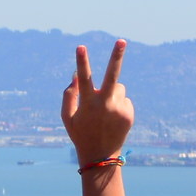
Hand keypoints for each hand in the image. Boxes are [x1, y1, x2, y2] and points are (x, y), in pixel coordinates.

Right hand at [63, 41, 132, 165]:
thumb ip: (69, 95)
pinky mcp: (129, 113)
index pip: (84, 78)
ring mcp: (119, 108)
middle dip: (117, 56)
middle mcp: (105, 104)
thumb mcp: (66, 117)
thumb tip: (76, 75)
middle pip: (113, 75)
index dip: (82, 61)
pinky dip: (118, 104)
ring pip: (118, 87)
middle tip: (122, 40)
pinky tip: (112, 118)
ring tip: (104, 110)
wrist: (100, 155)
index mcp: (87, 104)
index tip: (81, 46)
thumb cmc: (79, 133)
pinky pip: (124, 99)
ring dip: (111, 92)